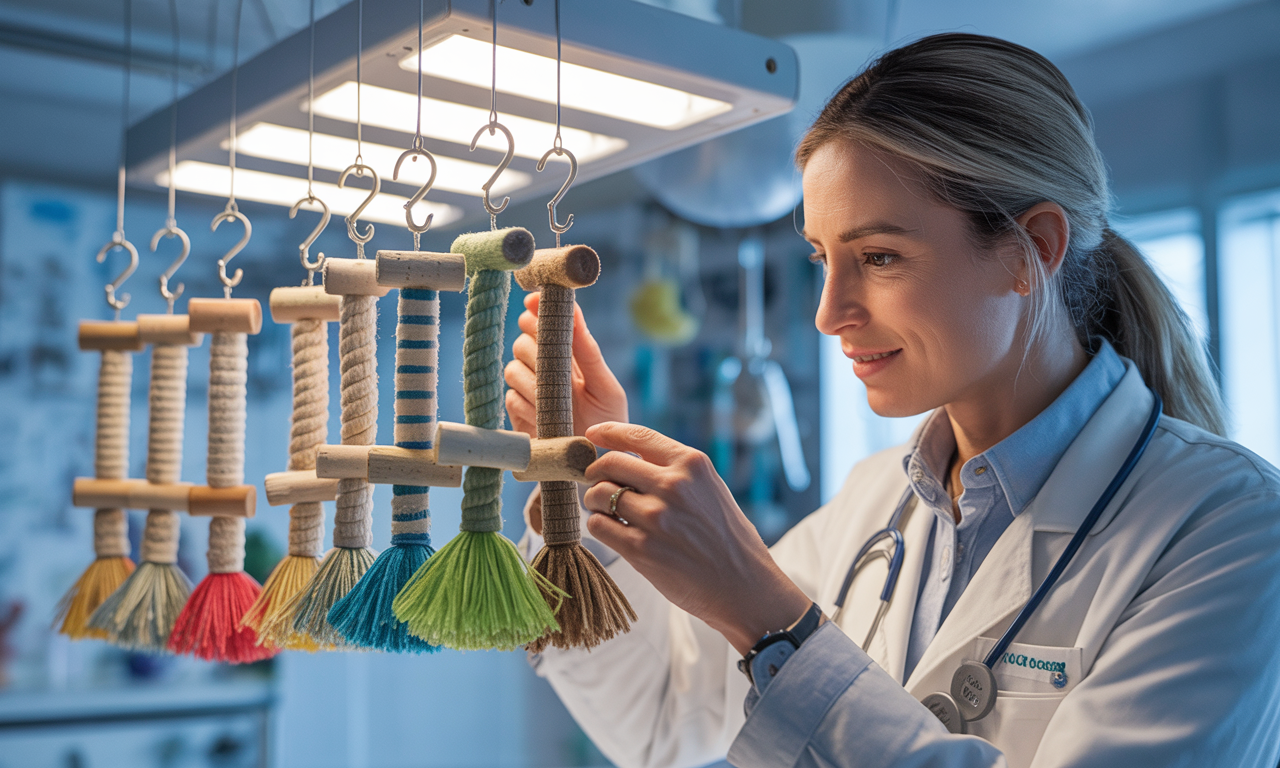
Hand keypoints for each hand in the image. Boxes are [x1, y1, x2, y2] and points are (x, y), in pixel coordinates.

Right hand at [505, 292, 628, 436]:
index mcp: (567, 352)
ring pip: (513, 369)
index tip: (533, 303)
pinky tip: (547, 418)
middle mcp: (543, 365)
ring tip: (557, 402)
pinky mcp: (516, 411)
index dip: (535, 308)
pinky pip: (512, 398)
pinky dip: (529, 407)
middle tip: (553, 366)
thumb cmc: (607, 420)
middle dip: (536, 349)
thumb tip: (573, 308)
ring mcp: (527, 387)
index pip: (542, 319)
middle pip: (522, 340)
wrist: (595, 462)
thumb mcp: (605, 386)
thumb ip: (588, 350)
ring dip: (534, 383)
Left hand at [582, 422, 811, 654]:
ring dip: (594, 501)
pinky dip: (599, 526)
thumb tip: (631, 458)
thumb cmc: (727, 539)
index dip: (608, 432)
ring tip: (604, 510)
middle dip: (596, 472)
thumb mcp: (711, 489)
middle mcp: (673, 485)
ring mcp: (655, 517)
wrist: (744, 587)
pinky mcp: (640, 549)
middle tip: (594, 482)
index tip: (593, 434)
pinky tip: (611, 530)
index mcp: (692, 464)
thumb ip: (676, 471)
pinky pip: (599, 526)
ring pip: (599, 494)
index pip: (638, 436)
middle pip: (610, 463)